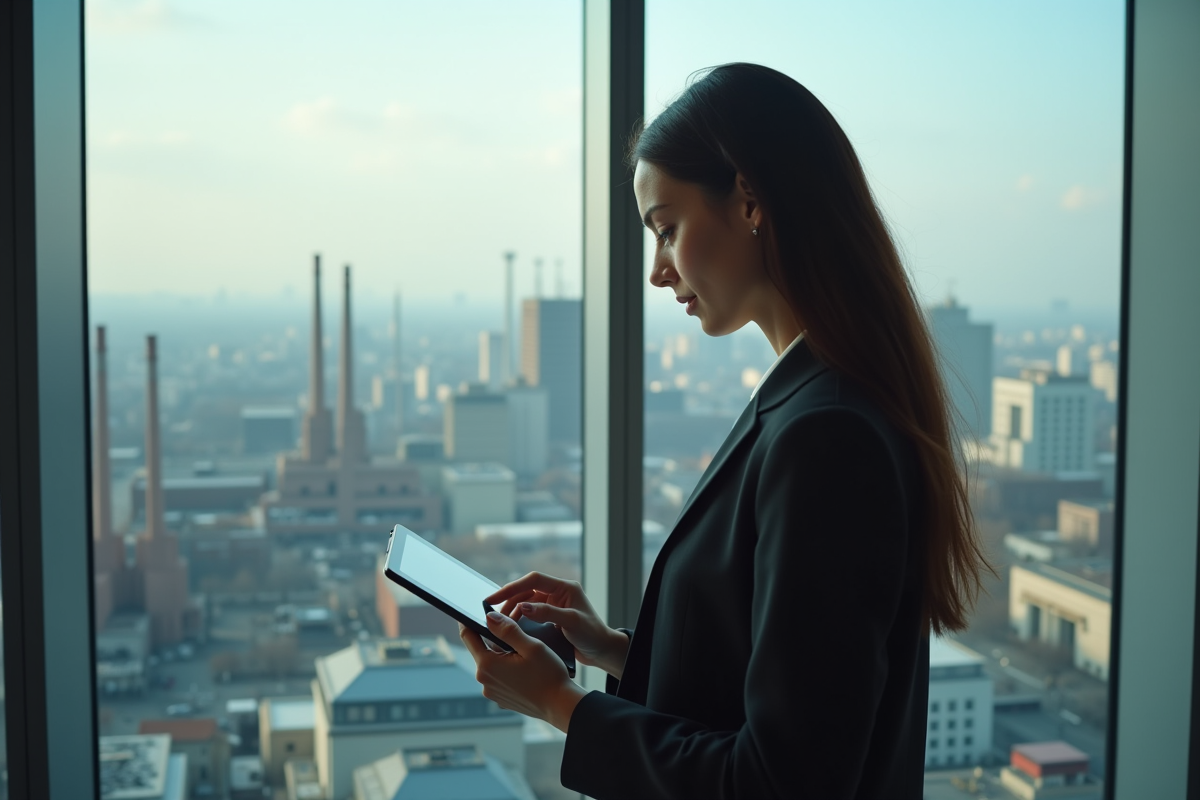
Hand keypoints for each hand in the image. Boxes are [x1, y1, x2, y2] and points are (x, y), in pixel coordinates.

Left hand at [458, 612, 586, 733]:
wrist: (560, 705)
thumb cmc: (549, 675)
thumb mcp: (531, 646)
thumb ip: (508, 630)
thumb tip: (489, 617)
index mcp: (488, 664)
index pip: (468, 636)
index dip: (466, 621)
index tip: (467, 612)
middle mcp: (484, 680)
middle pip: (481, 650)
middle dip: (492, 638)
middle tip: (510, 629)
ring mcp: (491, 691)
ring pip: (490, 663)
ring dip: (500, 654)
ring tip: (521, 651)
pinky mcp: (500, 698)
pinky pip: (498, 677)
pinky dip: (506, 668)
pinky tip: (524, 668)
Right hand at [487, 572, 630, 679]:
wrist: (602, 650)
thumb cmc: (592, 634)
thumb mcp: (571, 622)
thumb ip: (548, 613)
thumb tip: (524, 607)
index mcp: (565, 587)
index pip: (533, 580)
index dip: (512, 587)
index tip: (494, 597)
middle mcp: (558, 593)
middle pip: (526, 590)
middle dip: (509, 600)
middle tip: (492, 614)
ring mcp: (554, 604)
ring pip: (526, 601)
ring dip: (513, 610)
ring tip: (500, 623)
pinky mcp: (551, 616)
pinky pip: (530, 613)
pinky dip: (520, 618)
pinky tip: (512, 628)